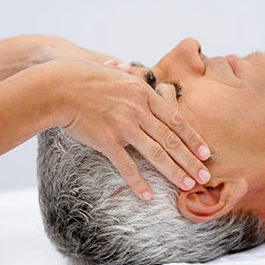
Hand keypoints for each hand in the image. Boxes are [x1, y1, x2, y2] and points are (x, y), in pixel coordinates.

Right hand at [57, 60, 210, 199]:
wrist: (59, 87)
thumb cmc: (83, 77)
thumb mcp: (114, 73)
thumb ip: (128, 78)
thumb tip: (128, 69)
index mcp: (143, 94)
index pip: (176, 119)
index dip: (192, 138)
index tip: (205, 152)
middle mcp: (138, 110)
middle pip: (171, 140)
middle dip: (191, 160)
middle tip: (206, 176)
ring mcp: (124, 126)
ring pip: (156, 154)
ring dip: (174, 172)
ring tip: (187, 185)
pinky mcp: (107, 141)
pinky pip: (126, 166)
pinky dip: (138, 182)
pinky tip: (148, 195)